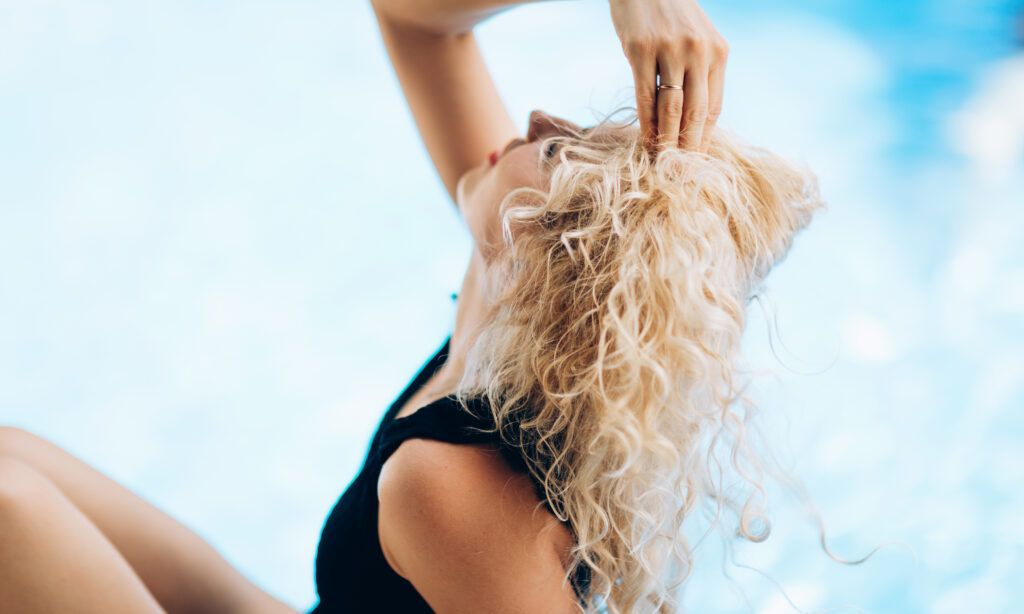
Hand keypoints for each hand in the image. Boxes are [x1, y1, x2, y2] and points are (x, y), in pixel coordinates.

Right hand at [609, 0, 728, 152]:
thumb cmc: (669, 14)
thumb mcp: (695, 39)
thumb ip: (698, 72)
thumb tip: (690, 119)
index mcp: (718, 52)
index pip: (714, 107)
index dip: (704, 140)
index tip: (697, 165)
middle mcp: (698, 51)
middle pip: (696, 112)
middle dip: (689, 149)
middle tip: (683, 176)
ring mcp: (669, 49)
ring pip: (671, 107)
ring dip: (666, 140)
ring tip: (662, 164)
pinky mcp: (640, 49)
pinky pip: (644, 94)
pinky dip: (645, 121)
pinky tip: (643, 138)